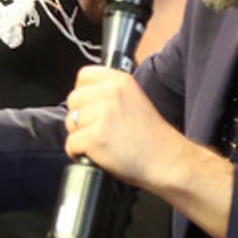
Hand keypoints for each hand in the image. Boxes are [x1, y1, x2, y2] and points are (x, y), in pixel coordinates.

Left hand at [64, 66, 171, 189]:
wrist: (167, 161)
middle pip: (73, 100)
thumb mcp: (135, 100)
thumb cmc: (152, 137)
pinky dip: (77, 153)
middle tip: (96, 130)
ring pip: (71, 122)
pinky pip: (70, 144)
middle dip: (80, 117)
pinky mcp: (95, 137)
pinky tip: (94, 155)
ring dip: (79, 136)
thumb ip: (110, 93)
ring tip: (99, 143)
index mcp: (120, 81)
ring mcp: (103, 115)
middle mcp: (111, 93)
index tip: (90, 106)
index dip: (83, 94)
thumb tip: (84, 98)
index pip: (84, 76)